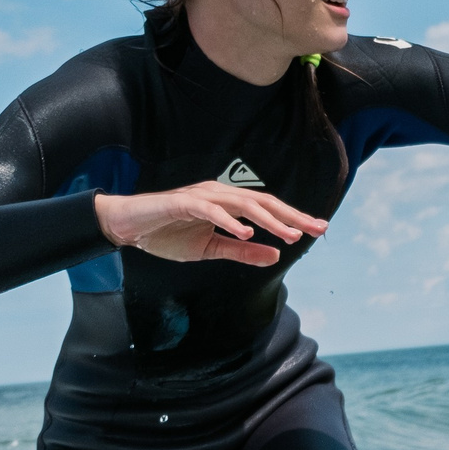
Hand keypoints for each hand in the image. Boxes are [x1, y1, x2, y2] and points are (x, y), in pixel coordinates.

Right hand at [94, 183, 327, 265]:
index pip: (268, 209)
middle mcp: (219, 194)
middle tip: (317, 229)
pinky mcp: (182, 202)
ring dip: (269, 220)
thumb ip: (242, 250)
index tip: (319, 229)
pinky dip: (230, 221)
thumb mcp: (210, 249)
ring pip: (243, 204)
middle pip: (263, 202)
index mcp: (228, 203)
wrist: (129, 227)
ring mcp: (202, 195)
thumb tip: (276, 255)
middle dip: (292, 216)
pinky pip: (211, 210)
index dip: (293, 218)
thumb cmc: (167, 234)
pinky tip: (247, 233)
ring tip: (289, 235)